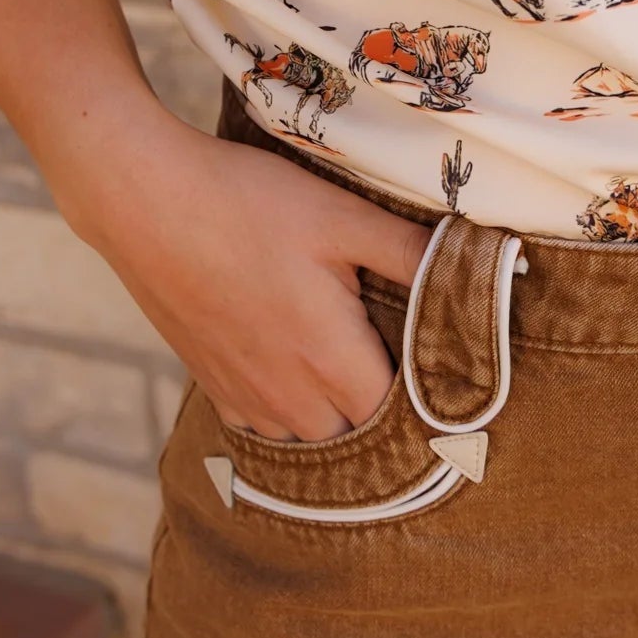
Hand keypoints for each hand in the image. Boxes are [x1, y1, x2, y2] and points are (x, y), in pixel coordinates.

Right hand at [63, 101, 431, 440]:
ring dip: (334, 416)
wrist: (144, 201)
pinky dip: (287, 412)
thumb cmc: (248, 204)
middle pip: (356, 436)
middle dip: (383, 413)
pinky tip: (295, 371)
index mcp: (331, 359)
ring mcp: (244, 394)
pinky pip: (262, 424)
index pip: (400, 419)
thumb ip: (415, 252)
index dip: (427, 402)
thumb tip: (493, 261)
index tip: (444, 374)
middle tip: (402, 364)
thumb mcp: (343, 217)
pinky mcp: (210, 382)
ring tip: (351, 368)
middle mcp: (288, 394)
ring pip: (309, 436)